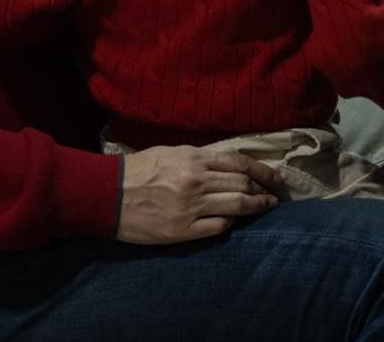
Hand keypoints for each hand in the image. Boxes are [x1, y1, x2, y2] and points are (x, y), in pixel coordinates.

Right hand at [116, 146, 282, 244]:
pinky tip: (235, 219)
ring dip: (257, 206)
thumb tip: (228, 165)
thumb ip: (199, 158)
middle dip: (264, 188)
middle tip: (276, 193)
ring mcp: (191, 207)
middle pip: (243, 184)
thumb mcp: (170, 153)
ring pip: (237, 205)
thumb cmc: (137, 170)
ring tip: (267, 206)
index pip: (239, 163)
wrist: (108, 194)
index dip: (263, 170)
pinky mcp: (183, 230)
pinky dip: (231, 221)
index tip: (275, 177)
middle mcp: (196, 181)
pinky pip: (219, 225)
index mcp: (193, 158)